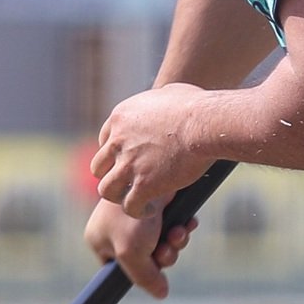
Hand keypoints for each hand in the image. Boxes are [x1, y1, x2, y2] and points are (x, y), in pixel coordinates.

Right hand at [85, 197, 197, 298]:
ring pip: (162, 242)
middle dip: (163, 256)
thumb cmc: (133, 215)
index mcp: (99, 238)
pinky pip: (172, 226)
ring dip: (175, 242)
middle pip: (145, 258)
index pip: (117, 268)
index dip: (138, 273)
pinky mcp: (158, 204)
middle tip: (168, 249)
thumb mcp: (133, 253)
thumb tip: (161, 293)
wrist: (151, 172)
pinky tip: (188, 223)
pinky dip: (181, 226)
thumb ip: (144, 278)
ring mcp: (138, 215)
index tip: (152, 272)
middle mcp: (117, 227)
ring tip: (179, 232)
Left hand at [91, 84, 216, 216]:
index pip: (105, 141)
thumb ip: (159, 101)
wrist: (205, 123)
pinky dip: (137, 210)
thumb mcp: (170, 93)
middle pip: (99, 166)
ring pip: (106, 190)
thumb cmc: (196, 105)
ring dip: (118, 196)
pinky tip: (149, 210)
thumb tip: (167, 100)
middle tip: (129, 182)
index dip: (116, 154)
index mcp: (120, 118)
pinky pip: (129, 206)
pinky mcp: (143, 184)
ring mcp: (128, 164)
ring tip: (134, 200)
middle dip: (112, 175)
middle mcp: (118, 141)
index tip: (129, 161)